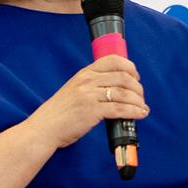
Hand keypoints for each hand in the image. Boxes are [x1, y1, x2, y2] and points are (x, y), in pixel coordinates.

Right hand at [25, 56, 147, 149]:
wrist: (44, 128)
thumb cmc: (60, 112)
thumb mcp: (74, 89)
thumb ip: (92, 85)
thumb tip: (116, 88)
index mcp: (84, 73)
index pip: (113, 60)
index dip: (130, 67)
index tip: (136, 77)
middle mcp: (88, 81)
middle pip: (123, 77)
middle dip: (137, 88)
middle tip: (141, 97)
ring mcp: (90, 95)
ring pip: (124, 93)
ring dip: (138, 101)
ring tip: (143, 107)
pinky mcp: (92, 111)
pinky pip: (120, 109)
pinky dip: (134, 111)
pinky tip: (140, 114)